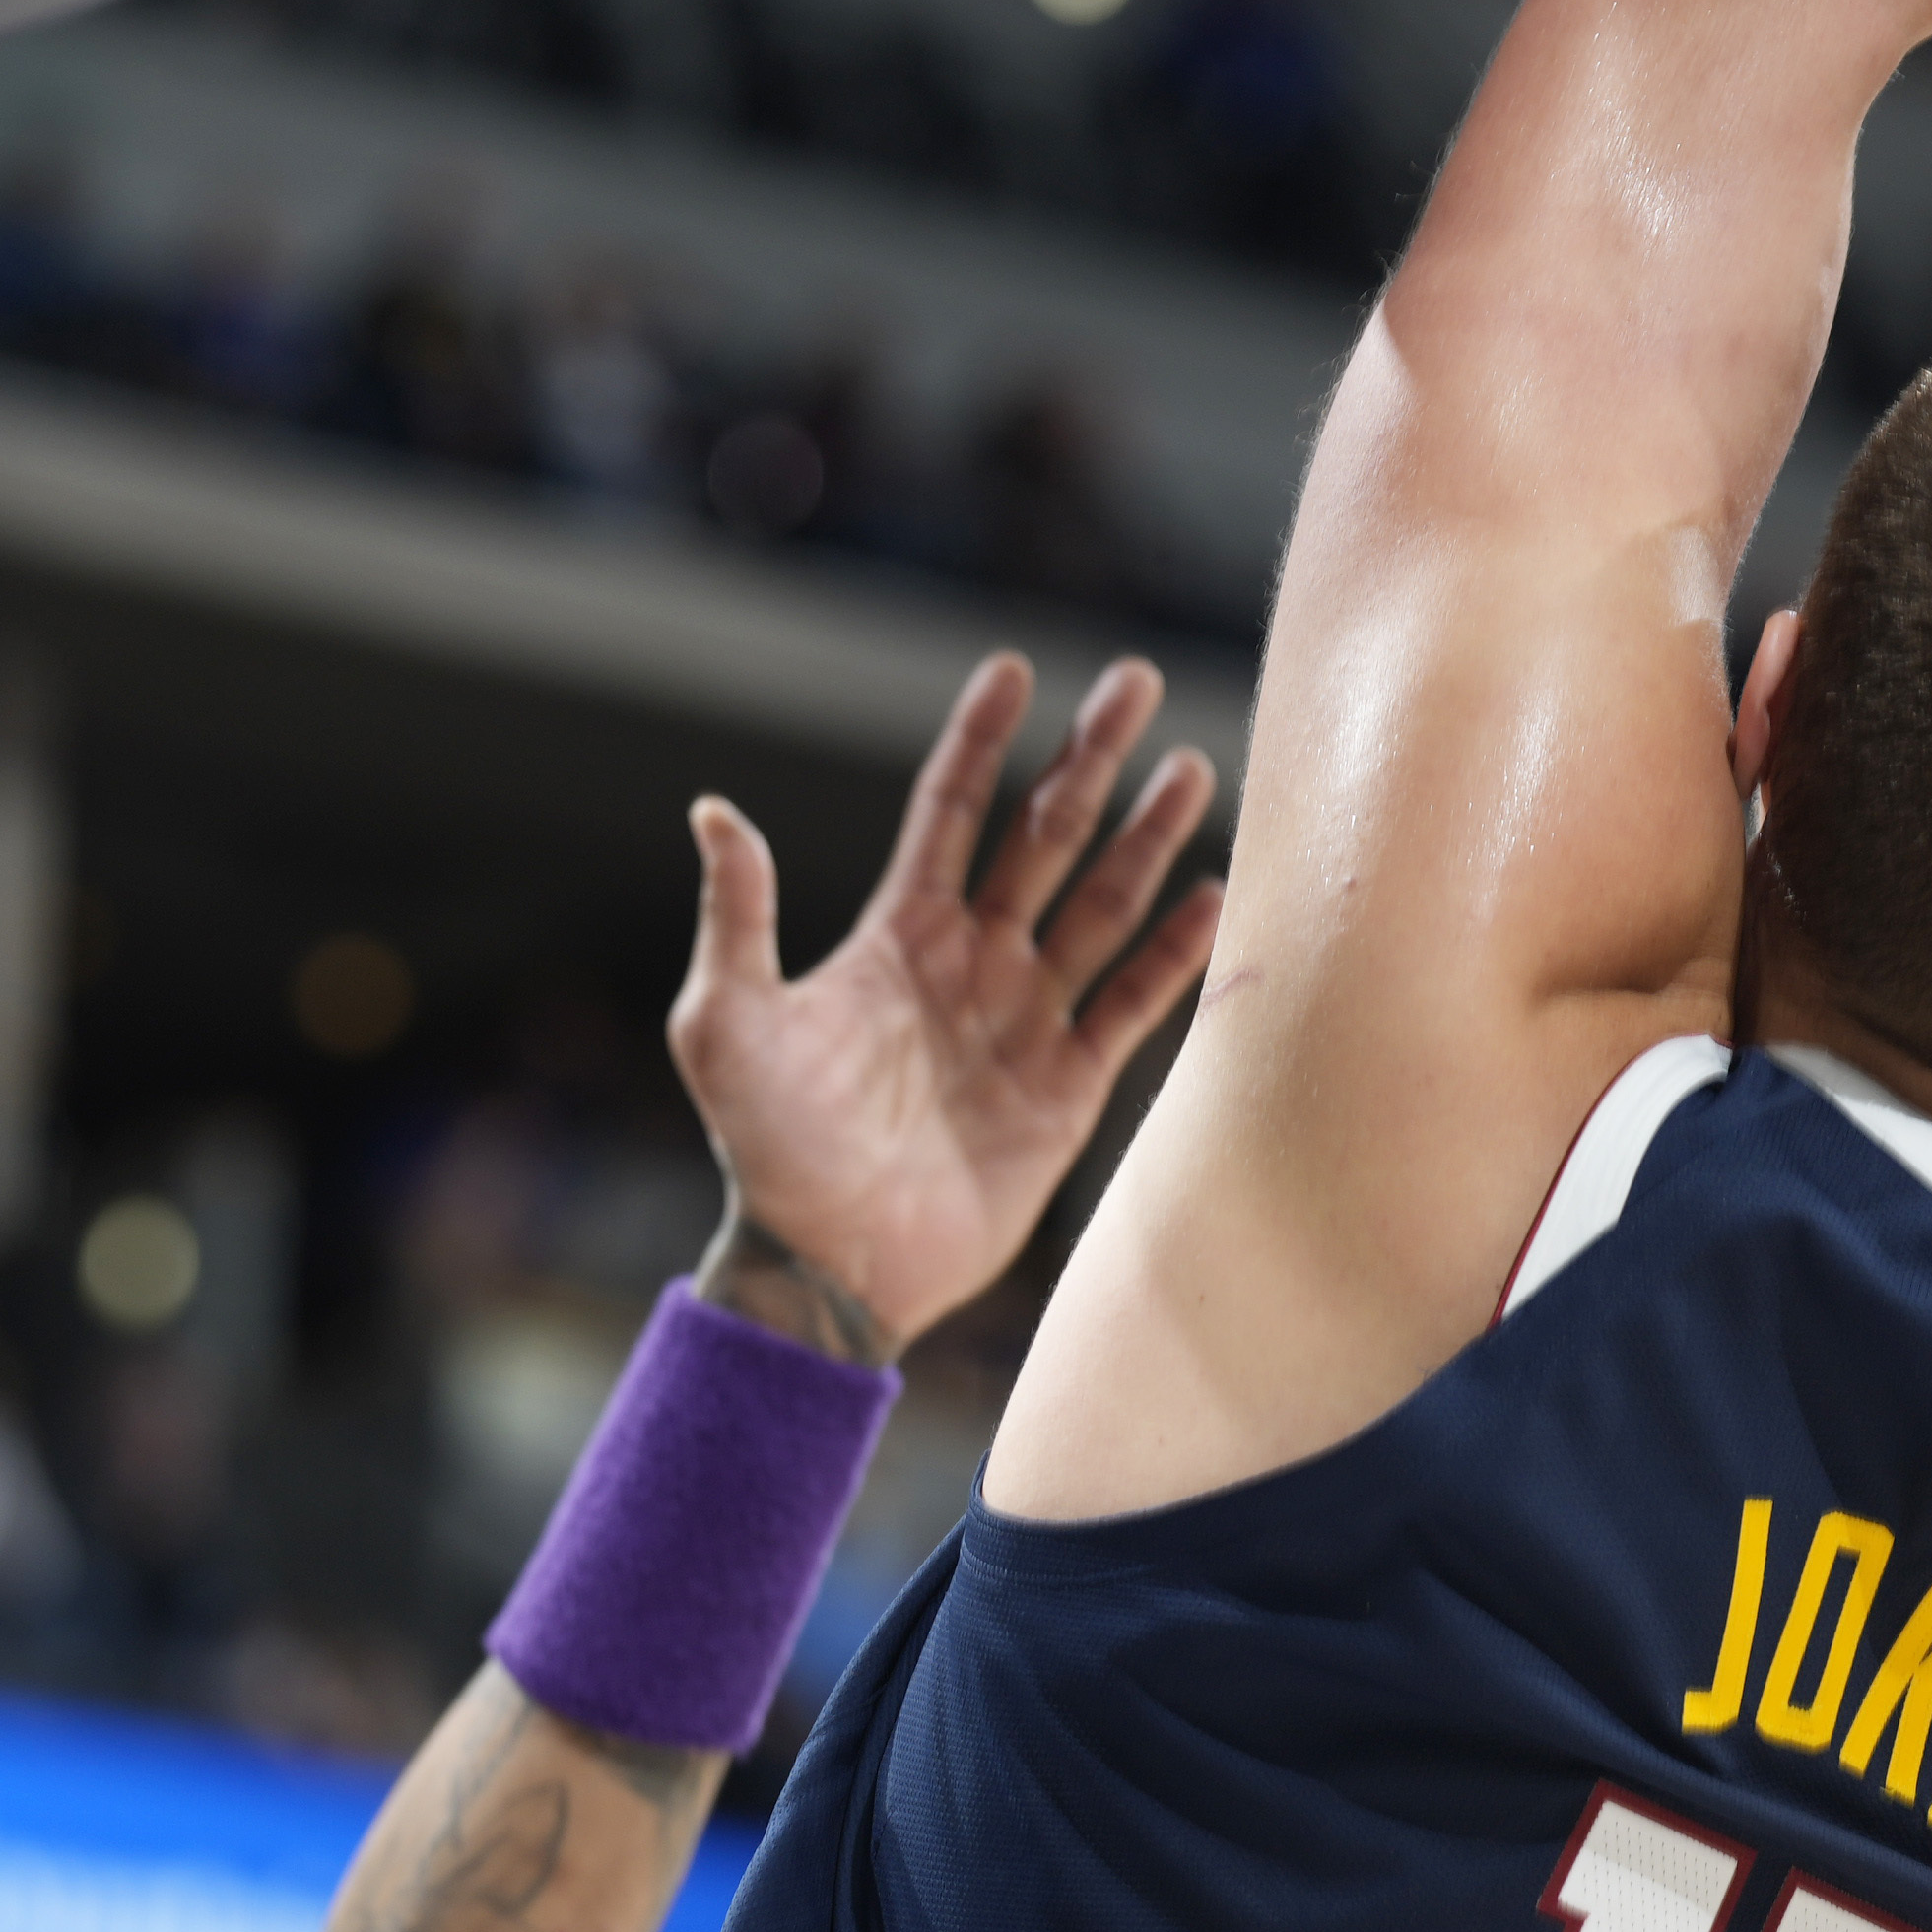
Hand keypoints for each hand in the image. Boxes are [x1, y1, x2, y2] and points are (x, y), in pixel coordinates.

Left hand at [672, 654, 1223, 1360]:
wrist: (830, 1262)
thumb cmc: (765, 1146)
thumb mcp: (726, 1023)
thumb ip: (737, 916)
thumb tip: (713, 809)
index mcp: (897, 934)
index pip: (949, 811)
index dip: (980, 740)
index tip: (1012, 670)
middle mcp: (973, 962)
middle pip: (1046, 837)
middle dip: (1091, 758)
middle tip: (1137, 680)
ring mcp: (1026, 1019)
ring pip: (1104, 906)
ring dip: (1148, 837)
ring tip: (1193, 766)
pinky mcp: (1068, 1087)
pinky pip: (1133, 1004)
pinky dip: (1176, 951)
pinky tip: (1218, 891)